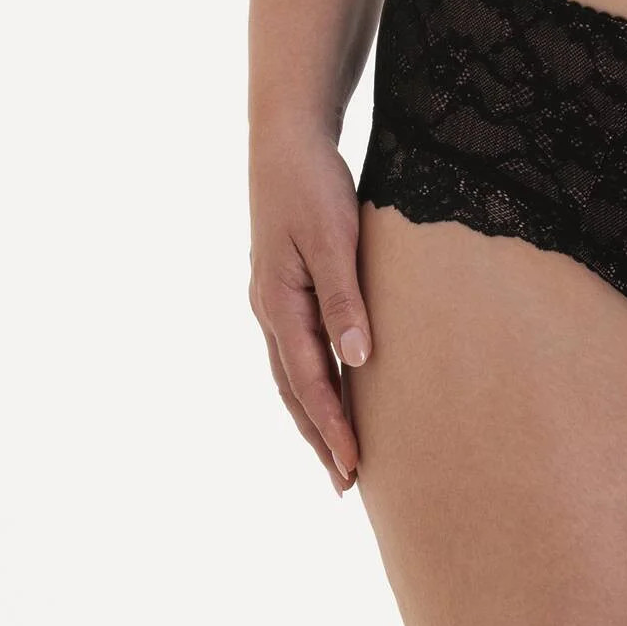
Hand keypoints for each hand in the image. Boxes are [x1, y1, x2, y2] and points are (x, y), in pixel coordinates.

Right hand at [248, 125, 370, 495]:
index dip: (332, 429)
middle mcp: (269, 310)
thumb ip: (345, 300)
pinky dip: (311, 386)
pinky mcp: (283, 291)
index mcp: (279, 304)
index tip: (354, 469)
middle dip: (319, 439)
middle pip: (294, 392)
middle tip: (346, 485)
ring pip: (290, 376)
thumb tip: (357, 360)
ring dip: (313, 418)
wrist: (286, 140)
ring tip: (338, 458)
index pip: (309, 383)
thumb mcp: (335, 239)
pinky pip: (295, 353)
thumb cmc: (314, 185)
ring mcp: (272, 302)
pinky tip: (328, 399)